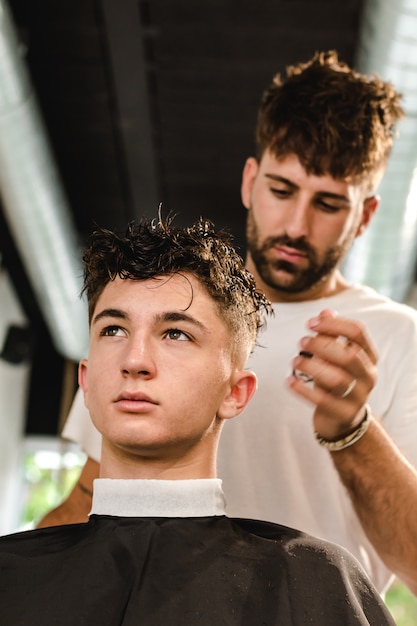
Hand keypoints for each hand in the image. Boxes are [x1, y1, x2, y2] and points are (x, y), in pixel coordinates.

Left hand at [286, 309, 377, 439]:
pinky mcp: (343, 414)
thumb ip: (332, 335)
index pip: (357, 332)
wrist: (342, 419)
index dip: (332, 324)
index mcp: (369, 356)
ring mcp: (358, 397)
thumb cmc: (338, 380)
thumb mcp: (337, 357)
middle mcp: (368, 376)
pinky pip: (322, 400)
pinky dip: (302, 389)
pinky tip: (289, 380)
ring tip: (295, 360)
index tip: (310, 323)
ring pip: (337, 379)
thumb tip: (325, 312)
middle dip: (321, 345)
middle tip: (302, 342)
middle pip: (348, 355)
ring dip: (312, 366)